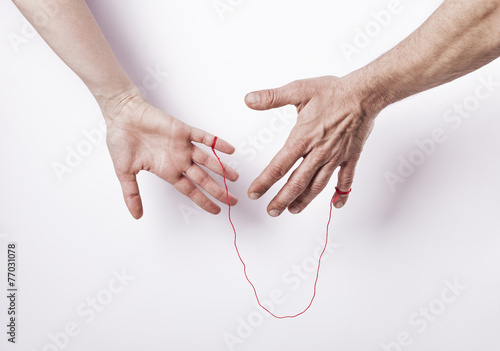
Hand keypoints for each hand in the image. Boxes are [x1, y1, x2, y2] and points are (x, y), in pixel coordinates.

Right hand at [100, 91, 238, 218]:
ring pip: (207, 160)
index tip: (216, 210)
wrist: (121, 115)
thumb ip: (132, 194)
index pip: (190, 190)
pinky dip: (217, 143)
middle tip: (233, 201)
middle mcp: (178, 160)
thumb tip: (136, 216)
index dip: (204, 201)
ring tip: (235, 178)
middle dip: (219, 191)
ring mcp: (183, 146)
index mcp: (167, 171)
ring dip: (222, 169)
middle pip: (203, 179)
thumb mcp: (124, 172)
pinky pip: (204, 137)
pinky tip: (230, 150)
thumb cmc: (121, 140)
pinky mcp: (183, 131)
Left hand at [245, 76, 378, 216]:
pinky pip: (346, 180)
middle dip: (282, 199)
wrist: (365, 93)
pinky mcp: (351, 157)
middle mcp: (318, 152)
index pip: (278, 166)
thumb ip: (272, 97)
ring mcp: (335, 157)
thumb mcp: (299, 90)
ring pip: (318, 185)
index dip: (264, 182)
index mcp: (303, 138)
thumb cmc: (333, 91)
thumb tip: (249, 99)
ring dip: (304, 200)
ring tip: (293, 210)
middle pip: (297, 183)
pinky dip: (342, 194)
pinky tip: (336, 205)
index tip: (254, 193)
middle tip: (271, 211)